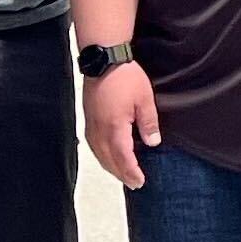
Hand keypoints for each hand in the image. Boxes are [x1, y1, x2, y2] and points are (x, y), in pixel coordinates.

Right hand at [84, 55, 161, 186]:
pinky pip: (93, 145)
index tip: (140, 181)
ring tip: (122, 174)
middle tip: (134, 183)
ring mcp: (91, 124)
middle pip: (109, 160)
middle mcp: (99, 130)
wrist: (103, 59)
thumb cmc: (125, 77)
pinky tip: (107, 156)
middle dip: (121, 174)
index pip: (123, 158)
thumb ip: (148, 123)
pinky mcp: (87, 118)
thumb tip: (153, 143)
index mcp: (114, 127)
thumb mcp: (144, 99)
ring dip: (110, 167)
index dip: (131, 172)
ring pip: (99, 154)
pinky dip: (101, 155)